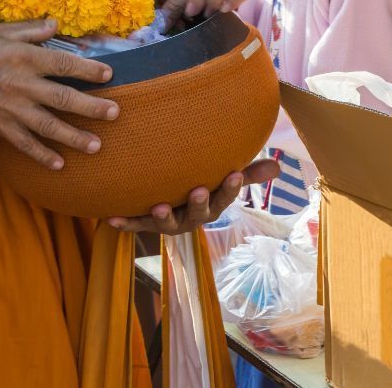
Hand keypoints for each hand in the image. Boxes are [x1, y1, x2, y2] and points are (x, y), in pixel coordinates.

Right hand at [0, 19, 117, 168]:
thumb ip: (28, 29)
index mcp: (24, 57)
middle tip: (115, 114)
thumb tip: (56, 24)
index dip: (90, 69)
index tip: (109, 74)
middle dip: (93, 108)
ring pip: (50, 126)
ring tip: (96, 146)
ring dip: (75, 137)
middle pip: (65, 98)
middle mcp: (22, 84)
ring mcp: (11, 108)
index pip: (65, 64)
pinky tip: (59, 164)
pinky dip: (41, 155)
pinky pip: (24, 144)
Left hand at [106, 159, 280, 233]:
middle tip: (199, 190)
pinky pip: (135, 224)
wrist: (167, 200)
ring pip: (168, 223)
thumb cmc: (201, 183)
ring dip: (162, 216)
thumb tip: (279, 168)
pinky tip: (111, 217)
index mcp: (211, 205)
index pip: (226, 198)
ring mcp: (168, 221)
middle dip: (199, 203)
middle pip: (199, 214)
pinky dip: (124, 222)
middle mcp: (191, 217)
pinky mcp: (144, 221)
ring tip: (158, 206)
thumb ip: (248, 173)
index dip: (231, 188)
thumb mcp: (223, 178)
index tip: (234, 173)